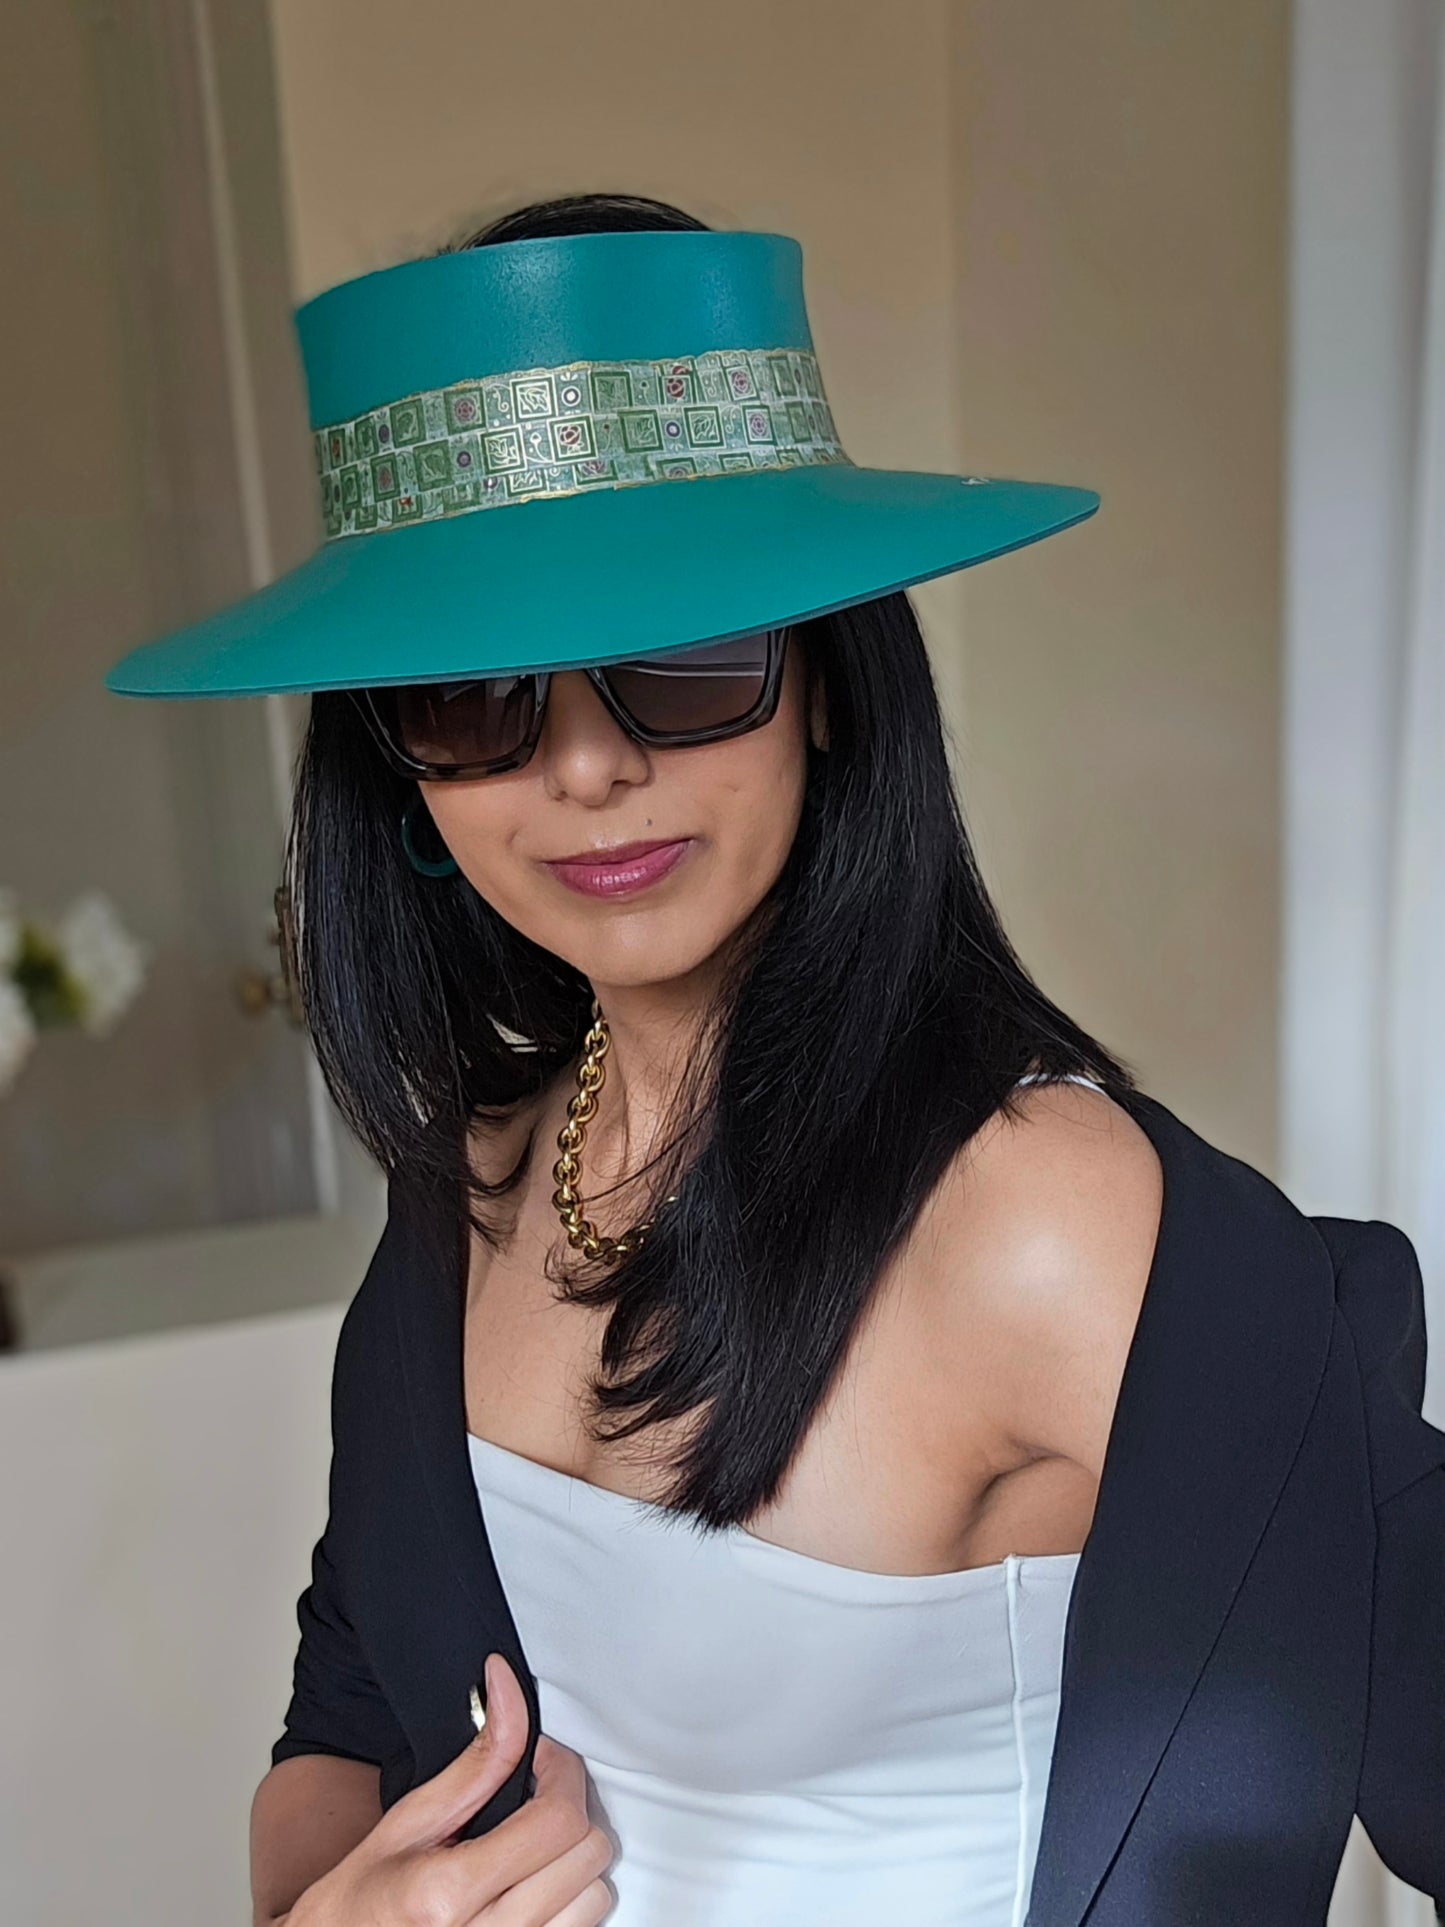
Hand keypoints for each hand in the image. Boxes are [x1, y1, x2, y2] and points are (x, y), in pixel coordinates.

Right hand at [286, 1653, 613, 1924]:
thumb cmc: (363, 1898)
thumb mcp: (409, 1820)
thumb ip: (476, 1761)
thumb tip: (506, 1687)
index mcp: (448, 1895)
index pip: (557, 1822)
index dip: (563, 1773)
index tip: (545, 1758)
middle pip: (588, 1858)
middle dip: (571, 1810)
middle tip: (537, 1795)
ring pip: (595, 1899)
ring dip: (574, 1861)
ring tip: (533, 1846)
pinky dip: (570, 1901)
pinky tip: (535, 1884)